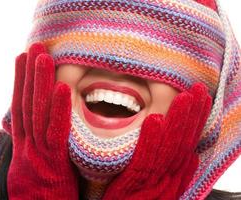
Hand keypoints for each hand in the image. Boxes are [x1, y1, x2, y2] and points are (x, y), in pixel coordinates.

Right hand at [7, 43, 77, 199]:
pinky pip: (56, 133)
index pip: (21, 108)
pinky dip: (59, 110)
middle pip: (27, 104)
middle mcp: (27, 145)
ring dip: (40, 83)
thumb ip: (34, 149)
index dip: (20, 82)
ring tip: (43, 56)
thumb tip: (32, 132)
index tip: (22, 60)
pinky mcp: (53, 163)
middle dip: (29, 74)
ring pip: (38, 112)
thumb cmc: (40, 196)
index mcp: (23, 147)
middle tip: (34, 46)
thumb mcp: (31, 169)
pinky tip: (62, 88)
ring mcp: (38, 153)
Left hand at [102, 83, 211, 199]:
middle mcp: (169, 179)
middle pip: (184, 143)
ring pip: (170, 149)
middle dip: (192, 115)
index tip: (202, 98)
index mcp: (174, 176)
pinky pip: (145, 160)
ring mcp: (155, 183)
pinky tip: (155, 120)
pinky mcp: (136, 185)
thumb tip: (192, 155)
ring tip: (183, 98)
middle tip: (198, 90)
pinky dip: (152, 140)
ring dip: (177, 122)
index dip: (197, 120)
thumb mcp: (159, 186)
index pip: (188, 143)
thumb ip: (173, 170)